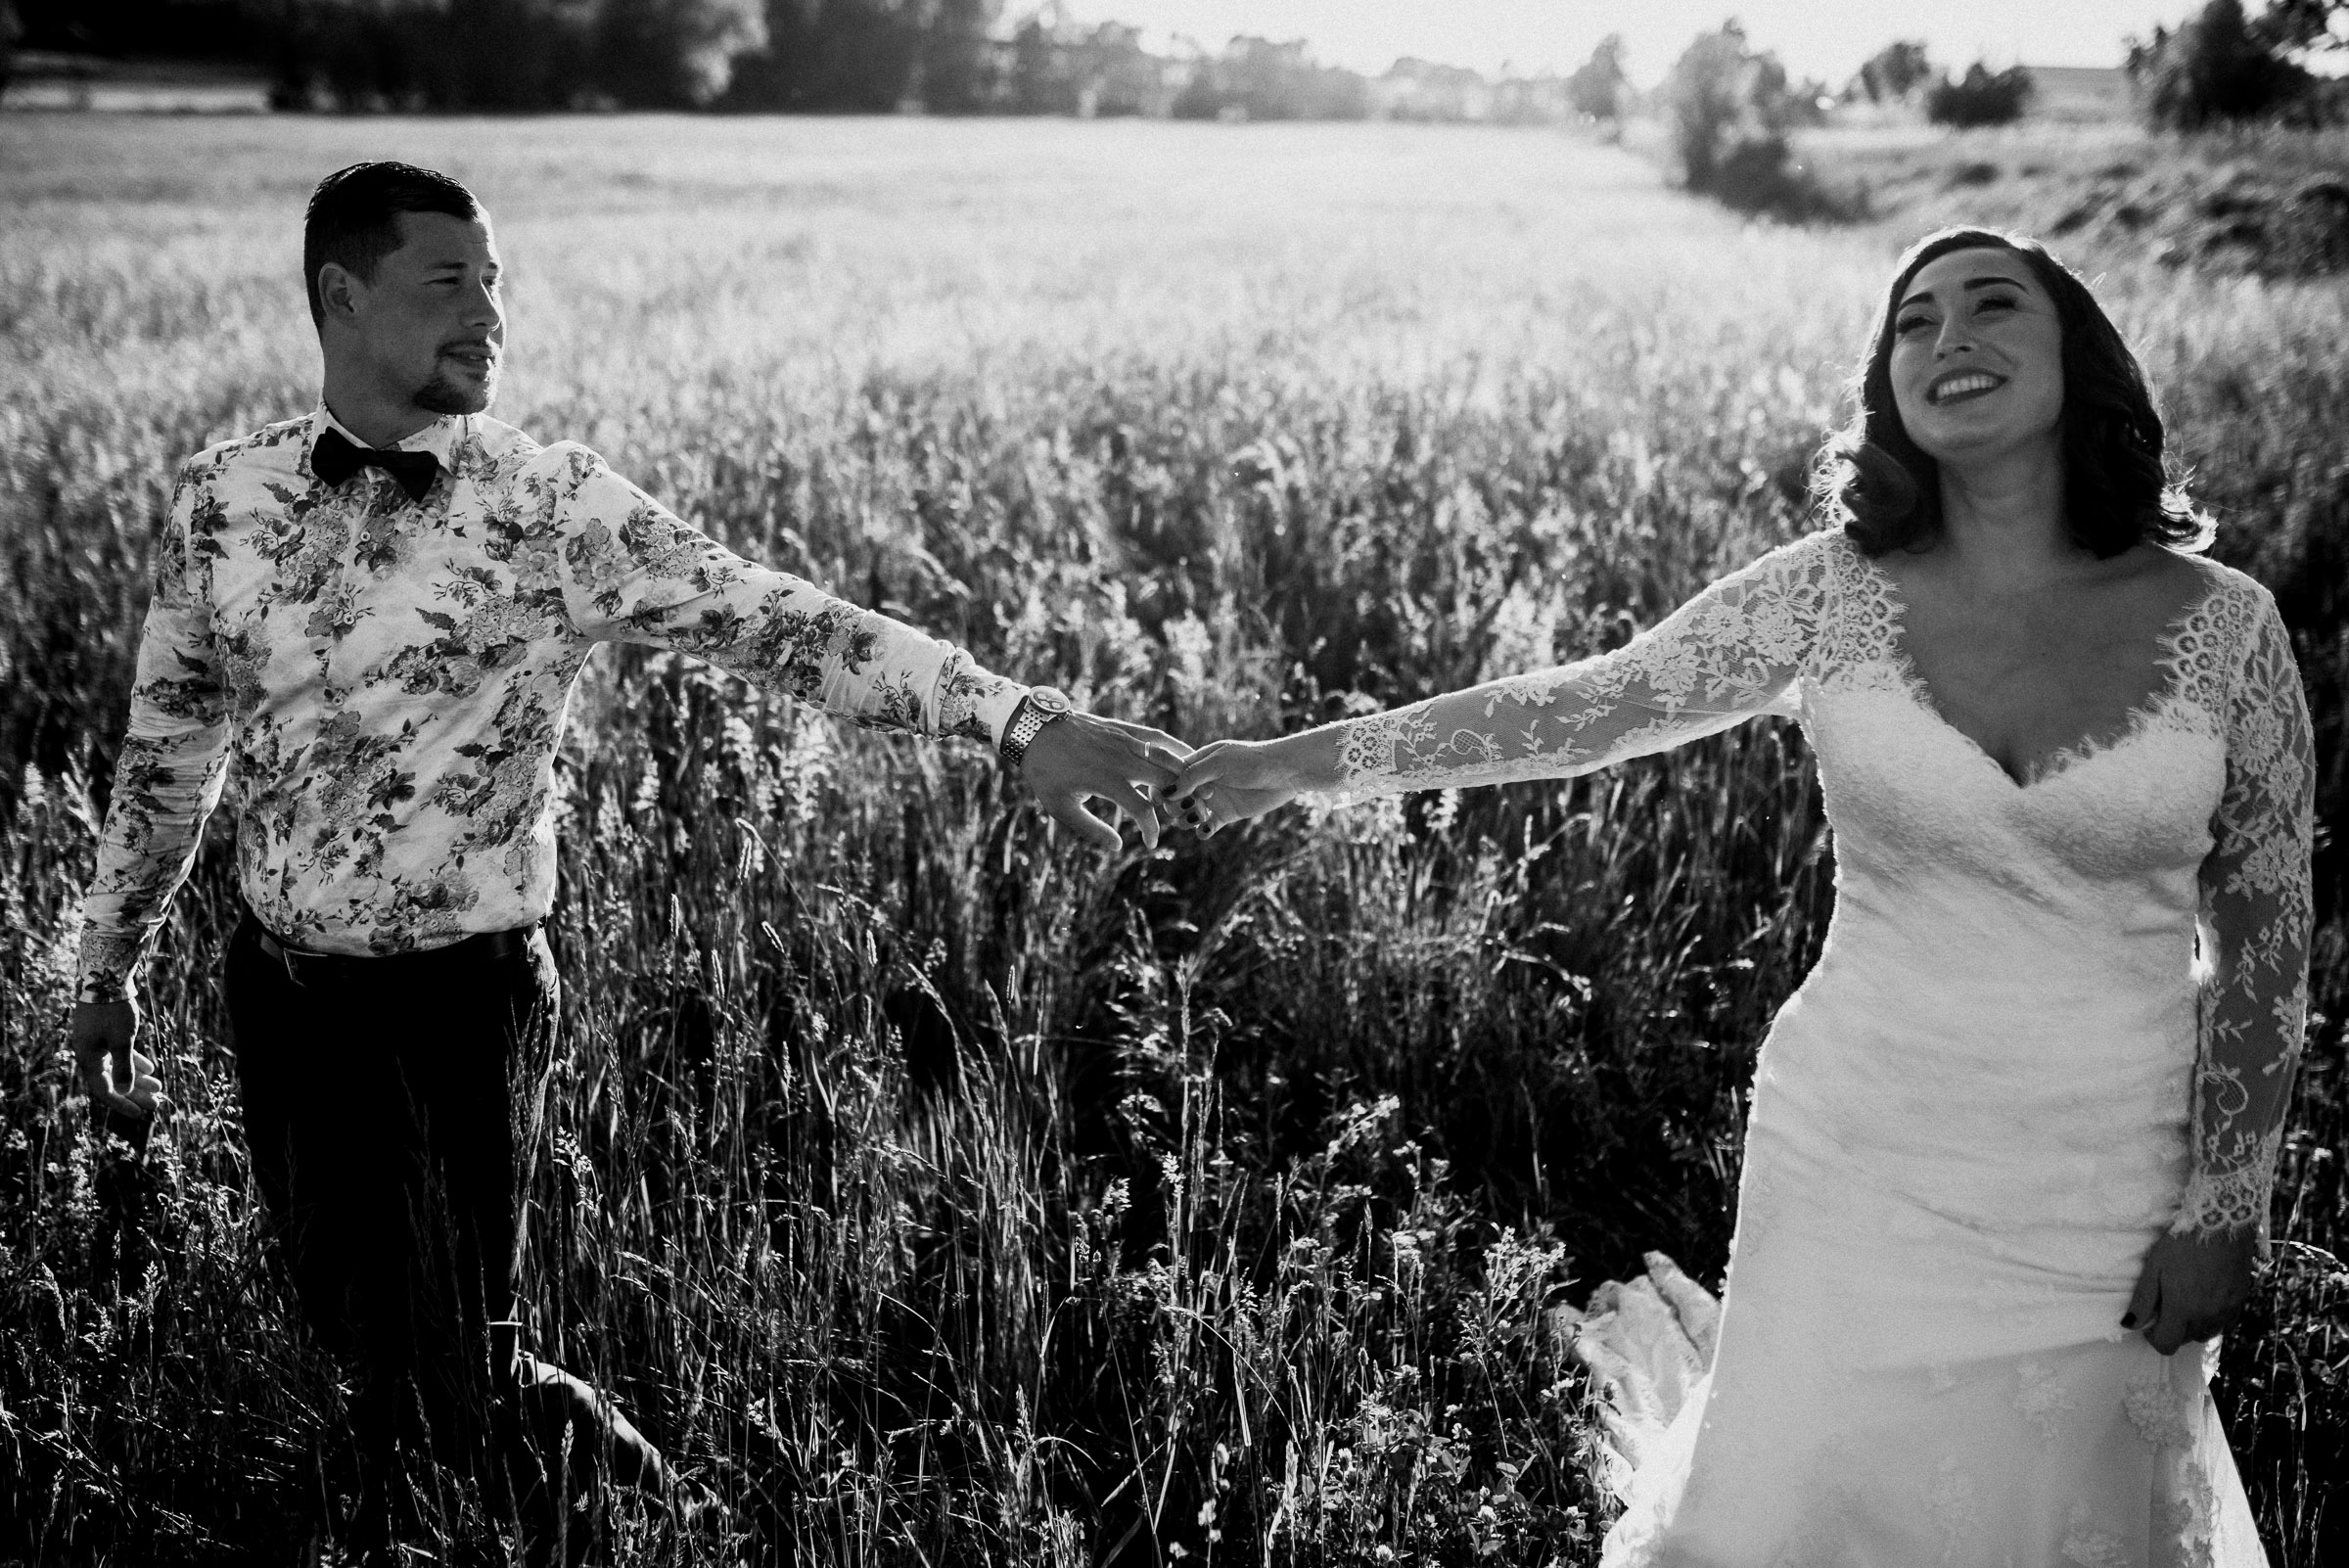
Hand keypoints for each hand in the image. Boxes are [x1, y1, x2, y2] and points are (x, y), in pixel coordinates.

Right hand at [69, 999, 161, 1127]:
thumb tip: (124, 1090)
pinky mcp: (104, 1034)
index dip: (122, 1104)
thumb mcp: (122, 1040)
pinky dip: (133, 1062)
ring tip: (159, 1089)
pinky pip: (119, 1054)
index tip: (140, 1115)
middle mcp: (89, 1054)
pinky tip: (151, 1069)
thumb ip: (123, 1066)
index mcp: (88, 1059)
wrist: (104, 978)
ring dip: (137, 1079)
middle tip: (156, 1105)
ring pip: (118, 1068)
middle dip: (135, 1094)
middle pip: (113, 1082)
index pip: (104, 1090)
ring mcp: (96, 1044)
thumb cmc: (113, 1010)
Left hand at [1019, 710, 1188, 851]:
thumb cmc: (1046, 772)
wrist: (1035, 730)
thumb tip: (1118, 847)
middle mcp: (1123, 760)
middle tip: (1188, 815)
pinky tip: (1187, 757)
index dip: (1152, 830)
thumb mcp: (1061, 807)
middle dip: (1182, 801)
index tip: (1151, 843)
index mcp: (1107, 781)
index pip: (1144, 811)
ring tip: (1196, 791)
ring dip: (1184, 776)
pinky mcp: (1124, 729)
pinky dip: (1175, 748)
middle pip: (1167, 782)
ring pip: (1168, 758)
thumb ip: (1092, 829)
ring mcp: (1125, 741)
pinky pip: (1157, 737)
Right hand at [1168, 732, 1334, 836]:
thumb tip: (1167, 793)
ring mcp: (1213, 799)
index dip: (1162, 787)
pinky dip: (1202, 832)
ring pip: (1187, 815)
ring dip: (1187, 821)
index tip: (1166, 796)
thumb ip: (1193, 776)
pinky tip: (1208, 830)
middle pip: (1174, 799)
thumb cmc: (1252, 760)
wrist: (1285, 772)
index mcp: (1196, 764)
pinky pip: (1205, 828)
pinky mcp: (1226, 815)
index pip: (1168, 776)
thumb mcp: (1219, 763)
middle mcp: (1201, 782)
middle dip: (1174, 807)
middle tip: (1190, 806)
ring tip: (1199, 818)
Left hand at [2124, 1226, 2258, 1354]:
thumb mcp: (2154, 1268)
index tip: (2149, 1323)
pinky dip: (2214, 1321)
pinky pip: (2226, 1325)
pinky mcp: (2241, 1301)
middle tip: (2166, 1306)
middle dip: (2172, 1329)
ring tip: (2185, 1304)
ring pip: (2207, 1334)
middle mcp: (2207, 1316)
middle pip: (2186, 1339)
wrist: (2222, 1225)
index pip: (2167, 1344)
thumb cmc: (2181, 1243)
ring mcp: (2226, 1310)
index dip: (2154, 1338)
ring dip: (2193, 1327)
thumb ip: (2143, 1299)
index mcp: (2183, 1309)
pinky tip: (2207, 1303)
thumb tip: (2129, 1324)